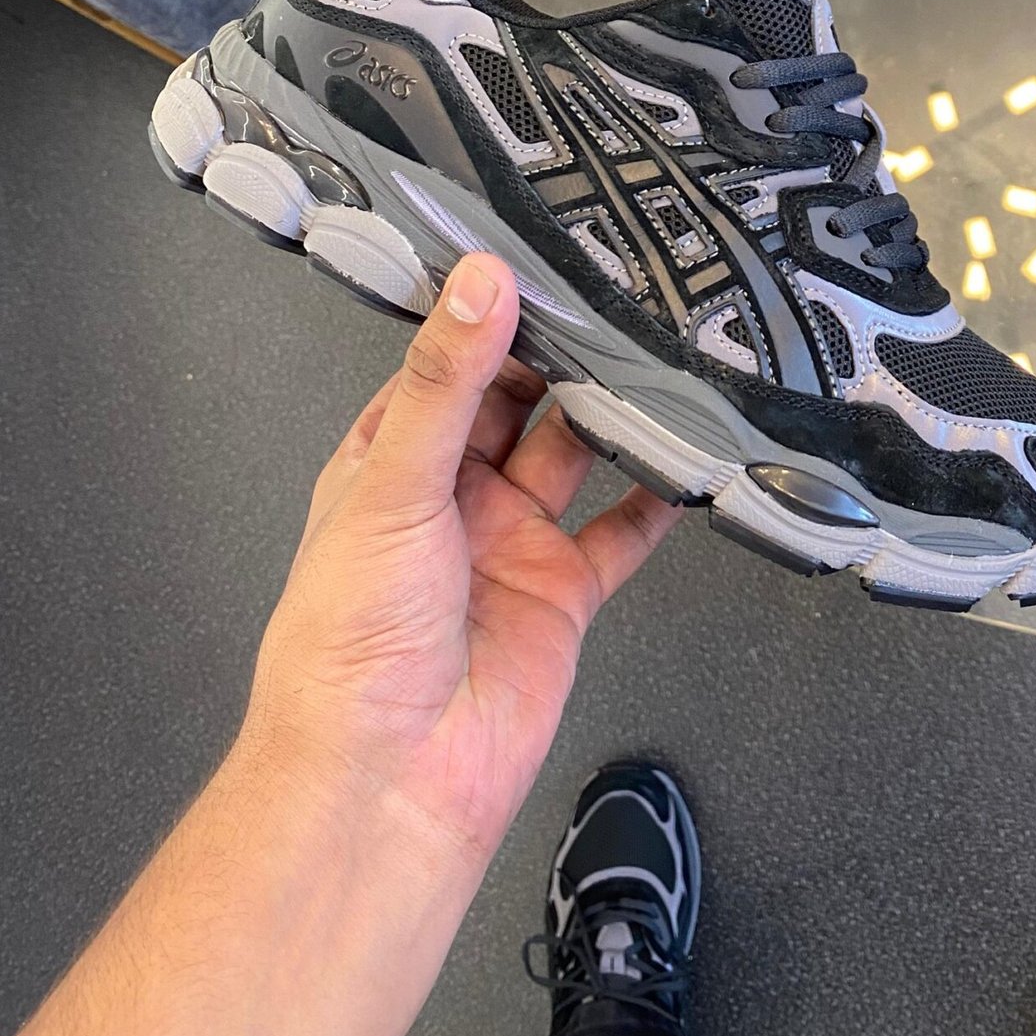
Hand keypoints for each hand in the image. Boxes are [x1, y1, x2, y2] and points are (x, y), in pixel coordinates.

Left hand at [242, 252, 677, 868]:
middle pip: (515, 402)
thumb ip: (447, 382)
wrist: (391, 776)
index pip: (442, 365)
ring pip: (571, 456)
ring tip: (654, 353)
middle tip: (611, 294)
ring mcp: (509, 543)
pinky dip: (655, 499)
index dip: (483, 315)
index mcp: (387, 463)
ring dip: (608, 413)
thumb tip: (478, 284)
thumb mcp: (392, 484)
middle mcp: (450, 497)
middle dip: (558, 354)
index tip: (532, 259)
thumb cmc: (349, 644)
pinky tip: (686, 459)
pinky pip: (619, 535)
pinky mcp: (561, 592)